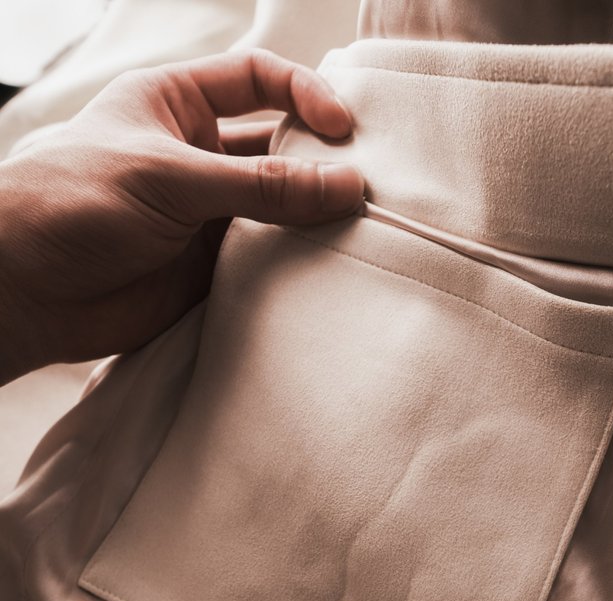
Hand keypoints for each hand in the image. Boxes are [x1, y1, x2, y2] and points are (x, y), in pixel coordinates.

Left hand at [0, 50, 363, 383]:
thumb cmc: (74, 205)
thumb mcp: (170, 178)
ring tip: (356, 227)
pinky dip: (295, 262)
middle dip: (319, 160)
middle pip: (277, 146)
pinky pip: (266, 258)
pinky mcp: (209, 268)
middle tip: (363, 183)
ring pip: (277, 207)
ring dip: (312, 215)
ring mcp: (206, 214)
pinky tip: (324, 265)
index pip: (257, 80)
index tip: (341, 129)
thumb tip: (345, 186)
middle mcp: (197, 155)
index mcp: (176, 104)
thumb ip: (260, 186)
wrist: (27, 293)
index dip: (304, 95)